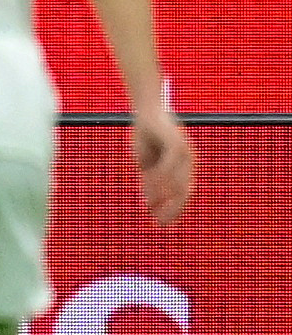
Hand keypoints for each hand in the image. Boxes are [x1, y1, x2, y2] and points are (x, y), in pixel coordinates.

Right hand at [133, 107, 194, 225]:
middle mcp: (188, 162)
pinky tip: (146, 184)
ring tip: (149, 205)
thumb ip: (151, 178)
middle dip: (171, 208)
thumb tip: (151, 201)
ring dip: (161, 195)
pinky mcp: (177, 144)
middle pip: (183, 192)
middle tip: (158, 222)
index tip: (160, 223)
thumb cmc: (147, 135)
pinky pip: (168, 166)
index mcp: (183, 167)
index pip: (182, 195)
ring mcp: (185, 153)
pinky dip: (158, 177)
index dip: (172, 210)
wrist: (148, 110)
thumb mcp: (147, 161)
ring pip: (176, 181)